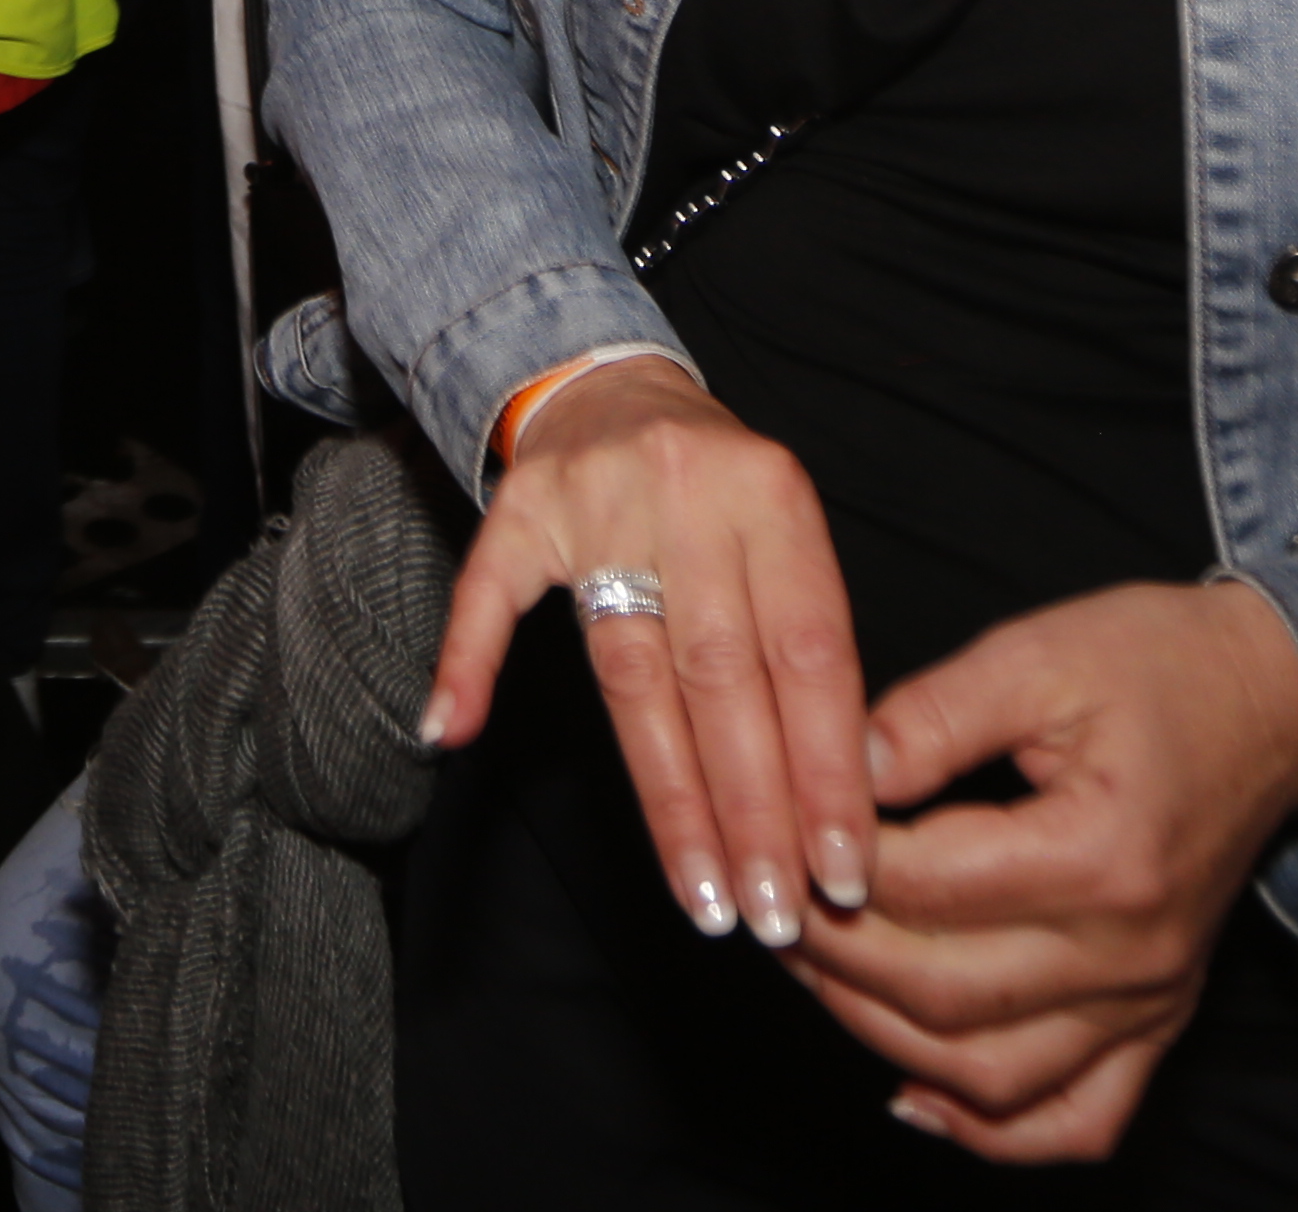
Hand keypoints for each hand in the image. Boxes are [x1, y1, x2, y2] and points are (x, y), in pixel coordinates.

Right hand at [425, 357, 877, 950]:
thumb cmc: (717, 488)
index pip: (812, 657)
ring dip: (670, 796)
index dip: (827, 773)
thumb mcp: (782, 532)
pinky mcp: (519, 507)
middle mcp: (689, 491)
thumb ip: (804, 642)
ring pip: (631, 669)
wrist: (612, 383)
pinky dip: (468, 665)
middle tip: (773, 915)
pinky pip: (487, 596)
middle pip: (724, 678)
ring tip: (704, 894)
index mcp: (774, 496)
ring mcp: (596, 500)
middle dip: (756, 812)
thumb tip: (843, 795)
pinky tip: (454, 734)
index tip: (841, 875)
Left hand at [775, 578, 1297, 1160]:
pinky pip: (1078, 1120)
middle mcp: (1131, 951)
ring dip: (883, 1039)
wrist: (1277, 703)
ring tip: (814, 975)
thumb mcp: (1037, 652)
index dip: (833, 866)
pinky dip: (994, 1131)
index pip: (927, 887)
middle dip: (834, 957)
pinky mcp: (1158, 1022)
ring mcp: (1148, 1001)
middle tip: (768, 905)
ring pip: (992, 1076)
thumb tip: (835, 772)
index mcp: (1099, 854)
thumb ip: (931, 716)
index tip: (776, 830)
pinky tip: (916, 1095)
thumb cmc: (1157, 665)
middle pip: (944, 994)